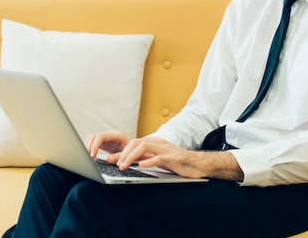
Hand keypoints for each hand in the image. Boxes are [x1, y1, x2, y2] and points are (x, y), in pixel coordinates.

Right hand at [84, 130, 131, 158]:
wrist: (138, 148)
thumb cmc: (135, 150)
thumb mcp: (129, 154)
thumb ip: (119, 156)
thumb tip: (108, 160)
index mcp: (116, 135)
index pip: (101, 137)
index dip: (95, 145)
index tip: (92, 155)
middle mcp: (110, 135)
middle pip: (94, 136)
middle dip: (88, 146)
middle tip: (86, 157)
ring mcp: (106, 138)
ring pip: (92, 138)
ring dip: (87, 146)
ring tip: (86, 157)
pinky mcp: (104, 142)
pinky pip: (93, 142)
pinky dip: (90, 148)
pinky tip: (88, 155)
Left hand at [114, 136, 243, 181]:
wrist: (198, 164)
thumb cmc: (177, 163)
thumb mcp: (158, 159)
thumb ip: (144, 159)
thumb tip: (126, 163)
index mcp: (153, 143)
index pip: (133, 142)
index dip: (120, 151)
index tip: (109, 160)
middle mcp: (158, 143)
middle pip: (136, 142)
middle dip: (123, 153)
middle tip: (115, 165)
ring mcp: (166, 149)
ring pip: (145, 147)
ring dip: (132, 156)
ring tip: (124, 166)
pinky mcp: (173, 157)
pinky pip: (160, 157)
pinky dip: (150, 161)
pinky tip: (143, 166)